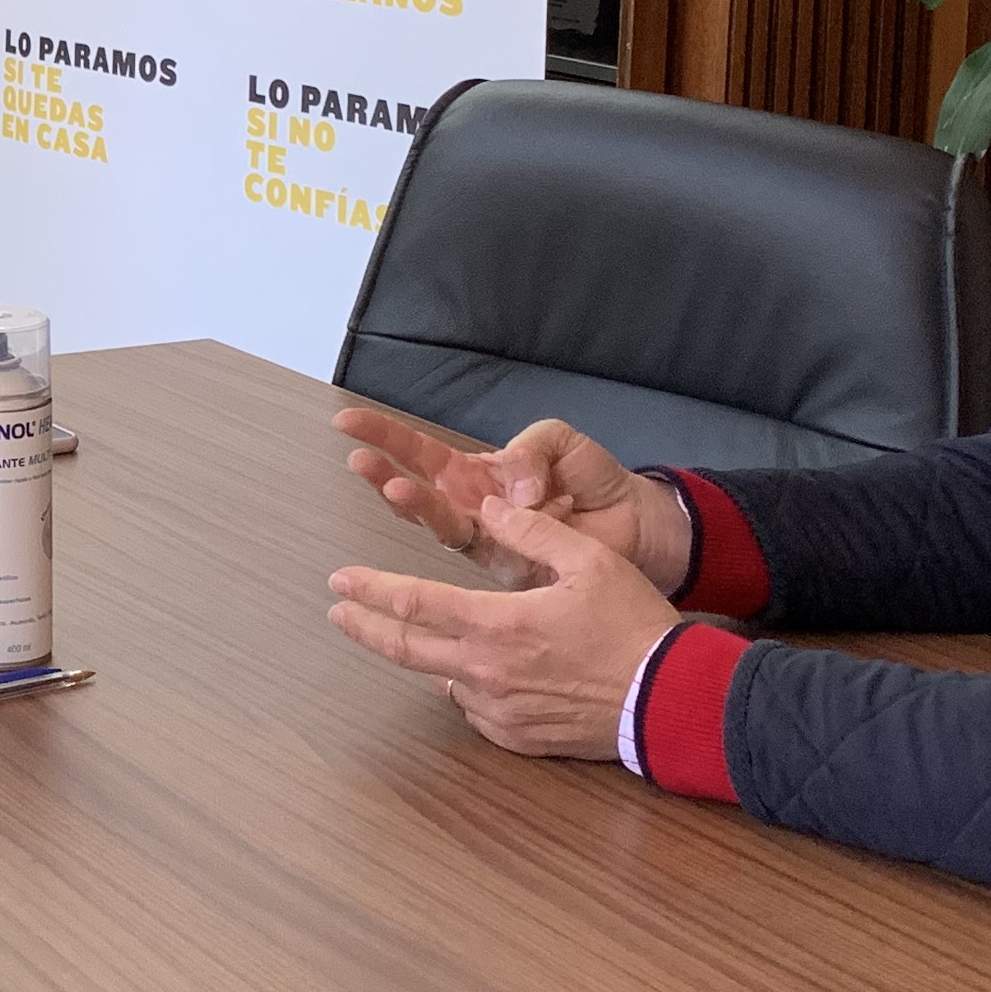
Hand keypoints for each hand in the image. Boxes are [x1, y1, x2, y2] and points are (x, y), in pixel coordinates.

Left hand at [329, 496, 678, 762]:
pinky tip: (474, 677)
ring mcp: (499, 709)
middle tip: (338, 614)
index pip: (413, 603)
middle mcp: (486, 670)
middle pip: (405, 648)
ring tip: (416, 639)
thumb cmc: (633, 625)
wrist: (670, 699)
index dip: (369, 589)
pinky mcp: (517, 737)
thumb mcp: (589, 560)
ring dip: (426, 658)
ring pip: (441, 680)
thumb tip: (490, 506)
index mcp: (497, 622)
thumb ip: (533, 530)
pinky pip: (474, 711)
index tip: (339, 581)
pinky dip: (466, 689)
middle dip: (365, 627)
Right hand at [335, 405, 689, 592]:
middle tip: (357, 459)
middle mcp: (475, 508)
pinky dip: (467, 544)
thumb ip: (532, 451)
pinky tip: (458, 525)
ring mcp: (489, 541)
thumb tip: (514, 490)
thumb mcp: (563, 444)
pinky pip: (479, 557)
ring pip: (438, 523)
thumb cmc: (599, 484)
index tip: (349, 423)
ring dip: (414, 505)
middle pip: (417, 490)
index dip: (386, 436)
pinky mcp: (512, 568)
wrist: (642, 528)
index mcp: (482, 474)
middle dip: (383, 473)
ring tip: (396, 486)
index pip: (424, 454)